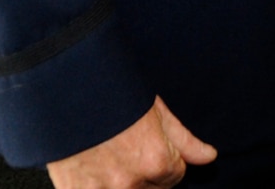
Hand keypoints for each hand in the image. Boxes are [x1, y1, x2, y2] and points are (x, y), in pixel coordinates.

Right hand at [46, 97, 215, 187]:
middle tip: (127, 152)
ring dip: (124, 183)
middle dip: (145, 175)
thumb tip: (209, 157)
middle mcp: (132, 183)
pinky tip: (93, 171)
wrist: (65, 95)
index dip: (164, 159)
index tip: (147, 145)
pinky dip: (100, 187)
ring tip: (110, 160)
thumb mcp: (156, 112)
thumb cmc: (114, 97)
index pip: (175, 175)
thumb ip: (184, 141)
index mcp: (157, 161)